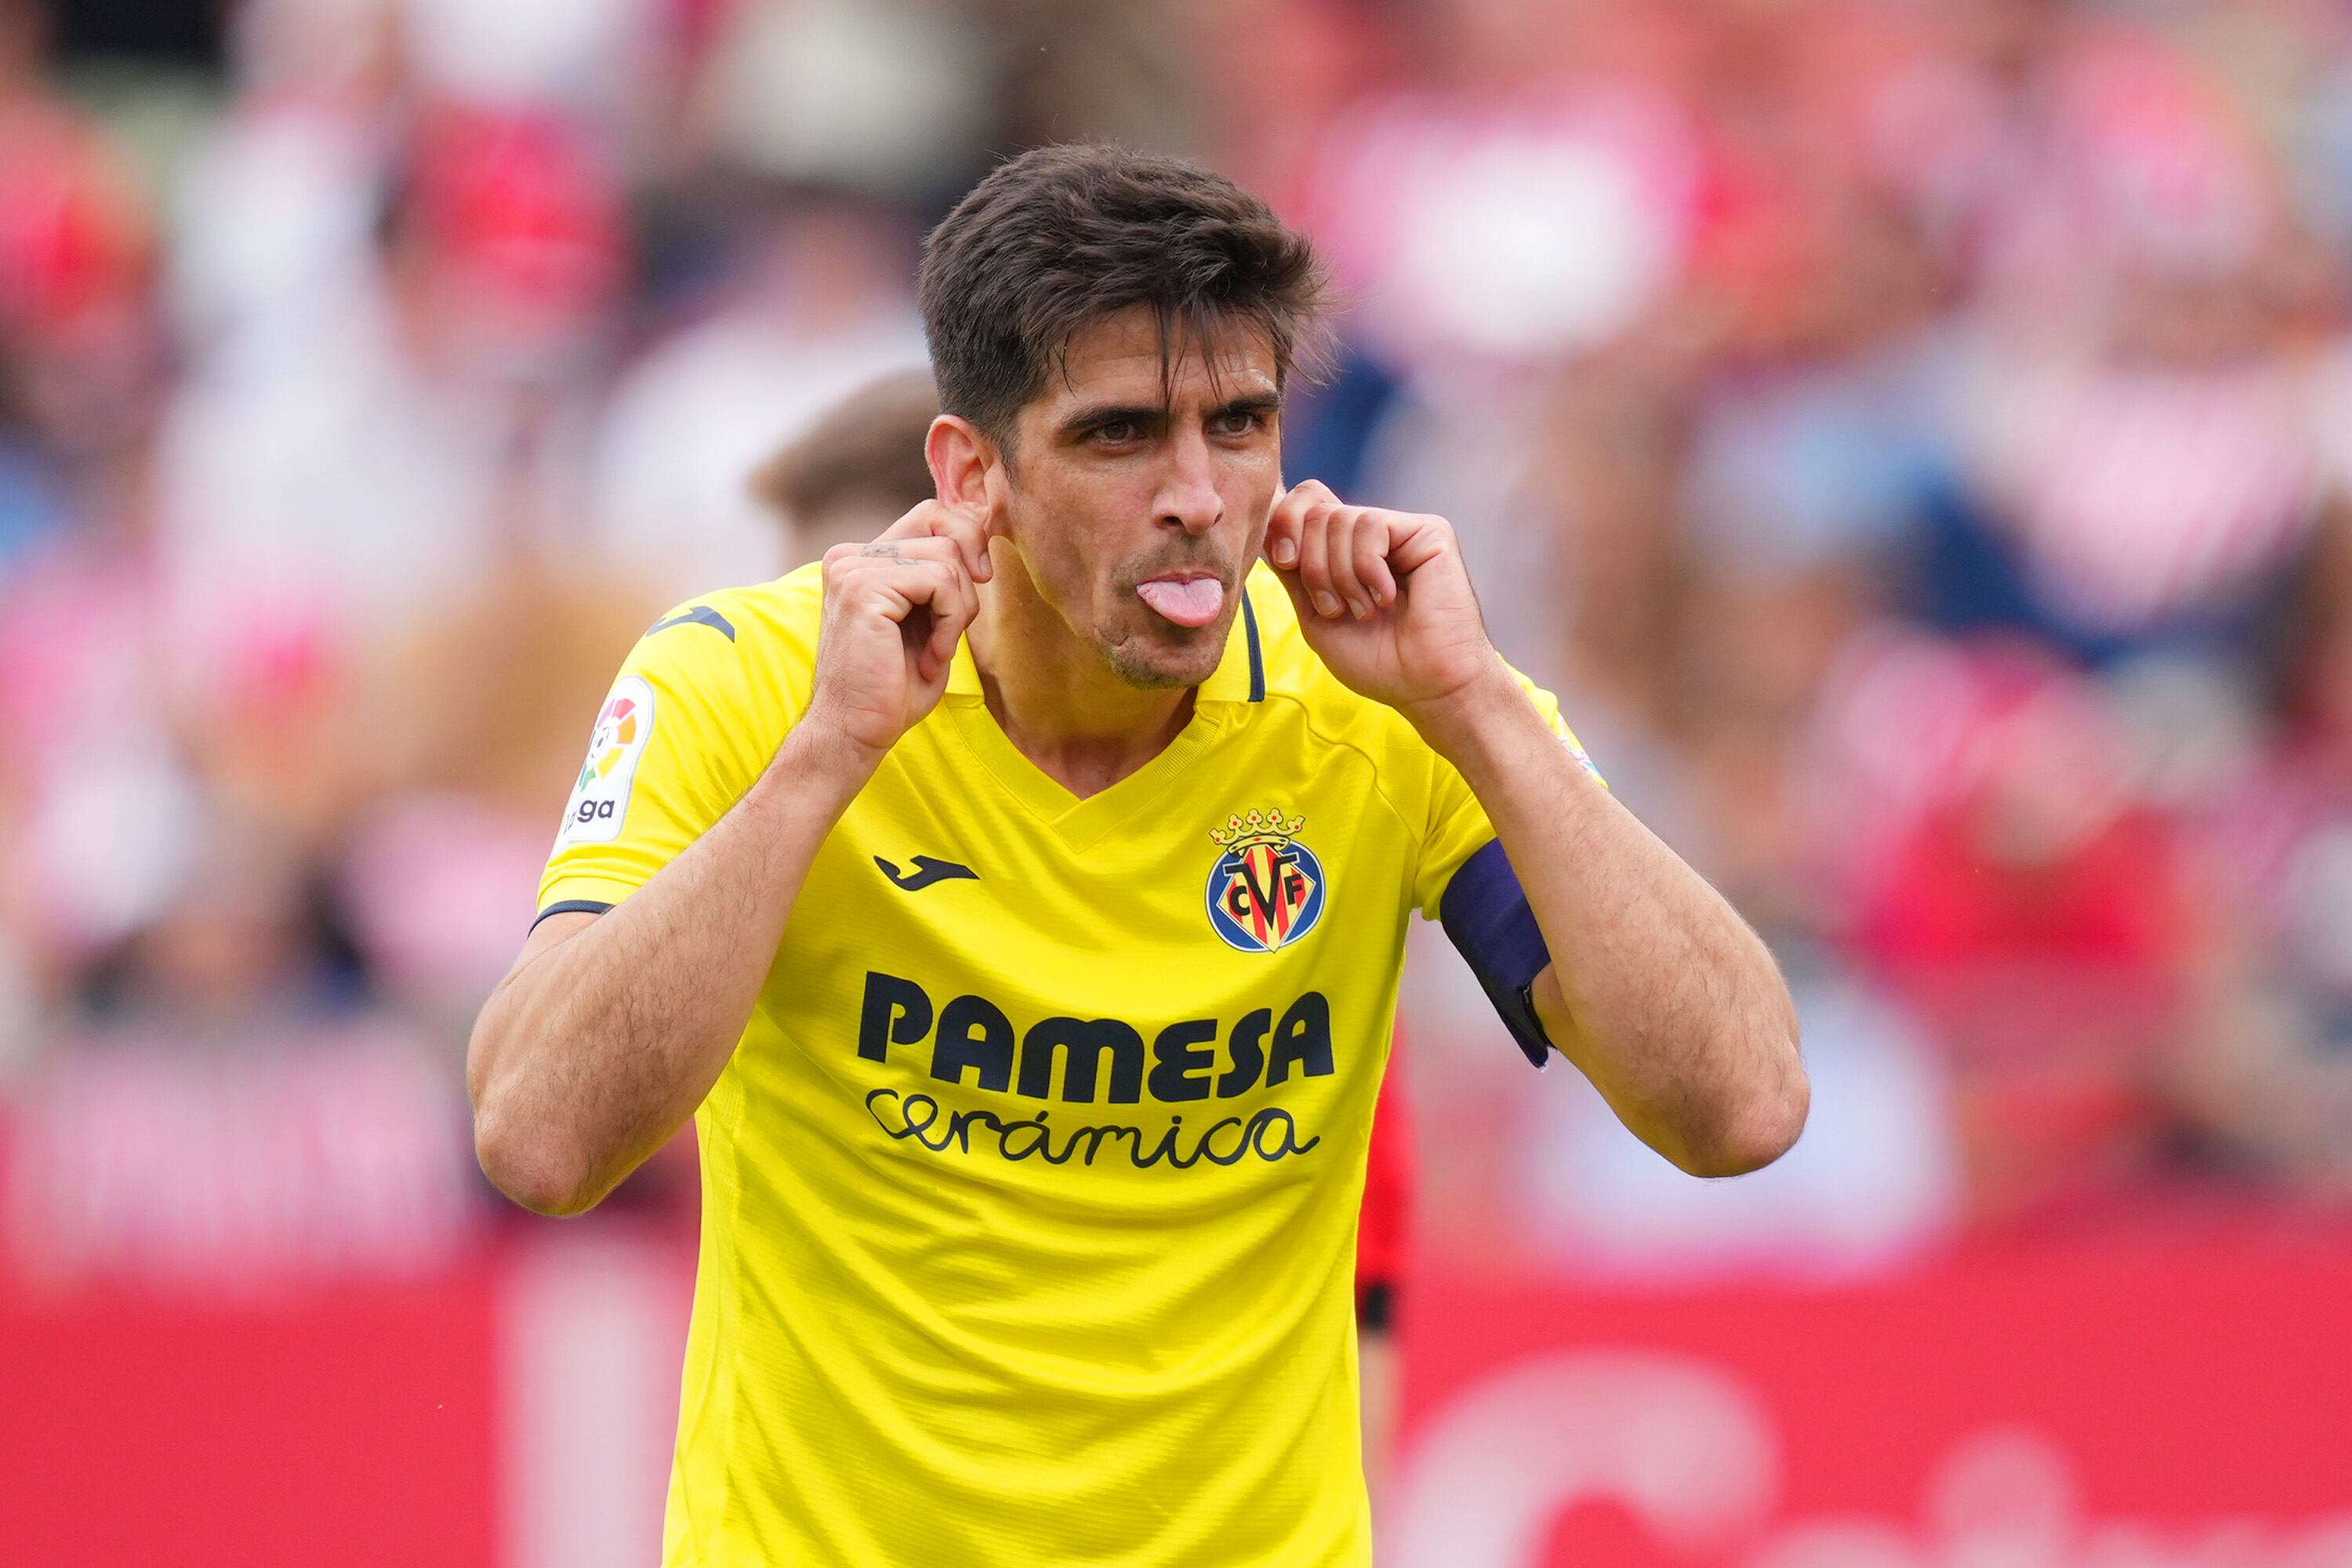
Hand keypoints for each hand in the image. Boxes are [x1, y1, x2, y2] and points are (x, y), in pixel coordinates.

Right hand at [801, 500, 989, 762]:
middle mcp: (850, 555)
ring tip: (935, 652)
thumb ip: (943, 578)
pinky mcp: (863, 587)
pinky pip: (940, 581)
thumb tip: (983, 532)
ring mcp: (852, 567)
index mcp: (861, 558)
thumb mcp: (928, 619)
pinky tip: (930, 657)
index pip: (931, 514)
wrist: (856, 731)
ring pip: (948, 558)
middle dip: (965, 589)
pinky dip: (949, 624)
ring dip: (957, 613)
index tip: (980, 580)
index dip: (967, 539)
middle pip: (946, 534)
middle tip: (946, 637)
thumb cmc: (893, 687)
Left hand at [1262, 480, 1501, 723]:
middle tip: (1337, 609)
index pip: (1305, 501)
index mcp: (1345, 550)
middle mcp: (1372, 535)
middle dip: (1313, 565)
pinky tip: (1386, 597)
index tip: (1286, 562)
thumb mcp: (1315, 617)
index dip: (1284, 522)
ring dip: (1341, 576)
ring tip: (1365, 611)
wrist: (1424, 686)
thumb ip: (1293, 573)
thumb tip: (1266, 532)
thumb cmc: (1377, 661)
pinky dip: (1368, 569)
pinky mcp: (1429, 532)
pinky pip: (1372, 525)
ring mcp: (1401, 531)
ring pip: (1340, 519)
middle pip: (1316, 511)